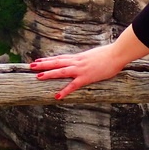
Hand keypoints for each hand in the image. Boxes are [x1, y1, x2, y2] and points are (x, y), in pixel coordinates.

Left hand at [30, 26, 148, 99]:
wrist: (117, 53)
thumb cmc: (110, 54)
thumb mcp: (95, 56)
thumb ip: (88, 59)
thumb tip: (86, 61)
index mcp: (79, 57)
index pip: (60, 58)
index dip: (49, 59)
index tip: (38, 60)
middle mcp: (77, 62)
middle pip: (57, 62)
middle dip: (43, 64)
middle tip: (30, 66)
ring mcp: (81, 69)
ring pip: (61, 71)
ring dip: (49, 74)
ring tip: (37, 76)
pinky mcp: (87, 77)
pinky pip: (73, 85)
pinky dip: (64, 91)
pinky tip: (57, 96)